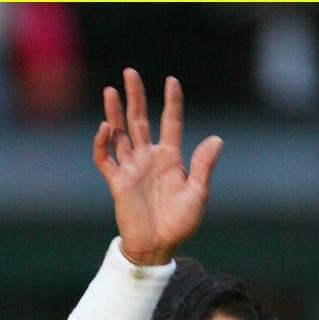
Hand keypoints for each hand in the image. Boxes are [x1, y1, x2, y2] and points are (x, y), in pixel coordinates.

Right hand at [93, 68, 222, 265]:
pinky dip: (102, 144)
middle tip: (130, 72)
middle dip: (135, 96)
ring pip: (120, 134)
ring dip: (114, 113)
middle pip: (140, 120)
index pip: (171, 122)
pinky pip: (105, 159)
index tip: (172, 81)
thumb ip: (203, 166)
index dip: (172, 102)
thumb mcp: (197, 195)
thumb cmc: (180, 223)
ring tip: (110, 90)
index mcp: (170, 158)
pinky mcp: (117, 182)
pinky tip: (106, 129)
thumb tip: (216, 139)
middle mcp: (149, 158)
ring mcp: (132, 169)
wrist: (157, 247)